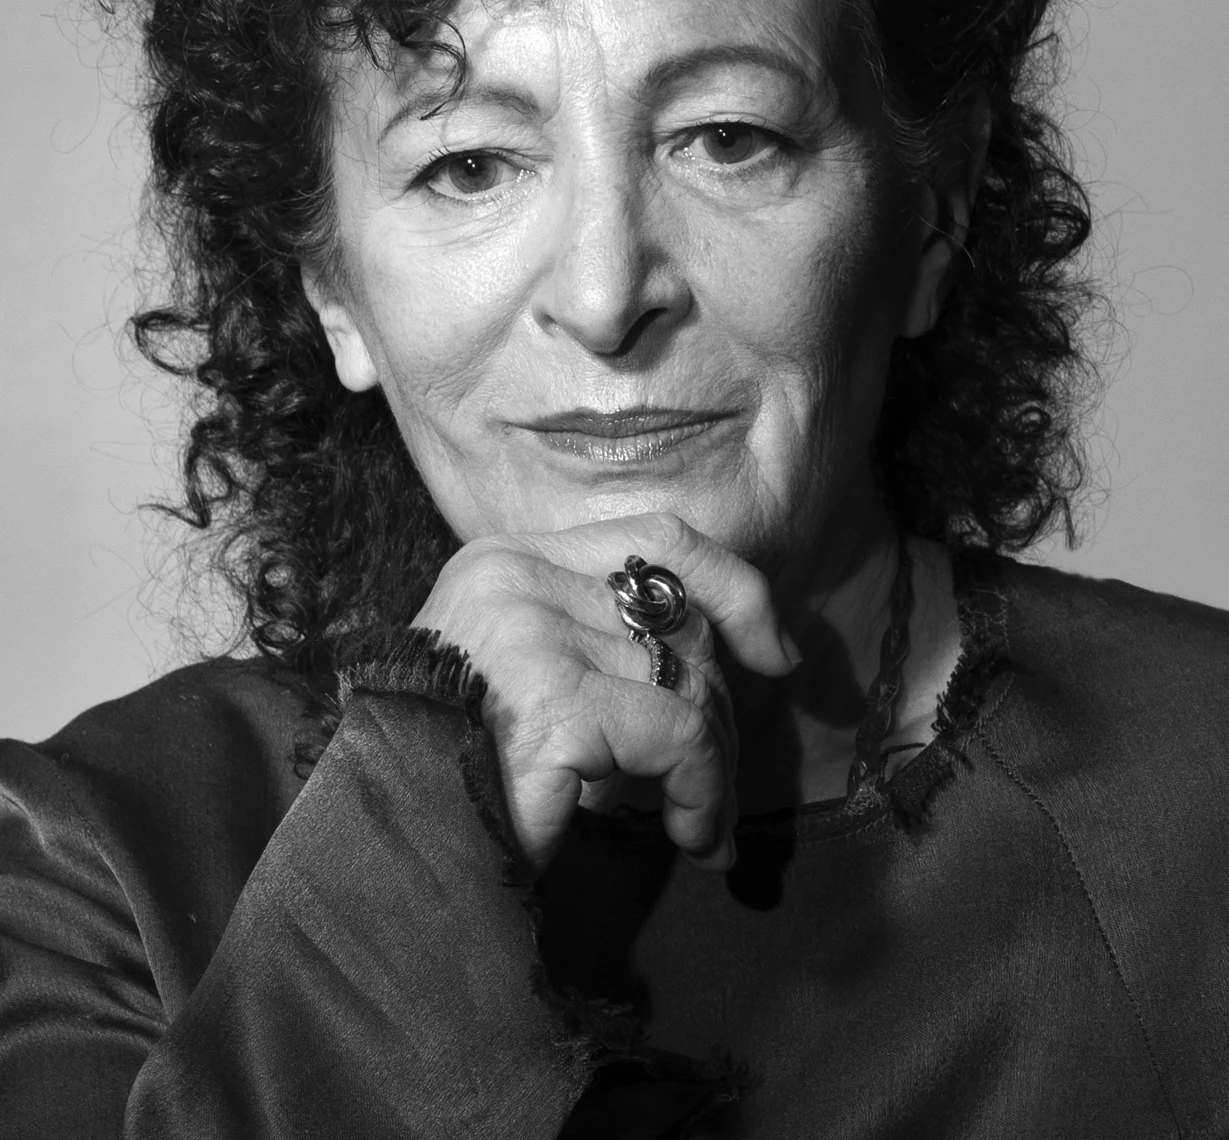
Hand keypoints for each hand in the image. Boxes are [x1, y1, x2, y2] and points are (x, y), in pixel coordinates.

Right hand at [412, 512, 799, 876]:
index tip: (773, 652)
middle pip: (680, 617)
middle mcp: (515, 577)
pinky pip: (678, 735)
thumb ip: (600, 643)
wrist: (381, 856)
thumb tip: (738, 656)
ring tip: (699, 824)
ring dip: (714, 765)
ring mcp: (530, 634)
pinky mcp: (552, 704)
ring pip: (688, 679)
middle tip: (716, 787)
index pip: (656, 535)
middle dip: (720, 707)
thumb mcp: (528, 679)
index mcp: (506, 558)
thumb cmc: (455, 774)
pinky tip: (689, 834)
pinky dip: (702, 790)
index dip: (734, 586)